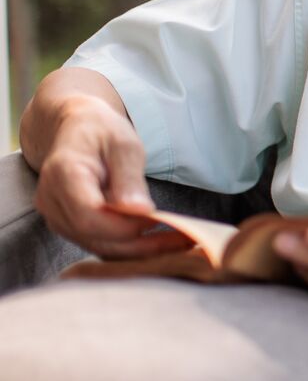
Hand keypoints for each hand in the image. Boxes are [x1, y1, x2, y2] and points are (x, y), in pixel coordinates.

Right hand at [32, 98, 189, 258]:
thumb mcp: (124, 144)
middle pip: (94, 237)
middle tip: (183, 238)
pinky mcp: (68, 226)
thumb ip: (129, 178)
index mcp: (63, 174)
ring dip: (139, 250)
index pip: (89, 216)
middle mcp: (52, 201)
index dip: (125, 225)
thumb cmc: (102, 132)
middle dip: (139, 244)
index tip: (159, 220)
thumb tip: (140, 212)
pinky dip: (130, 246)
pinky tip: (160, 241)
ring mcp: (56, 216)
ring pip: (98, 245)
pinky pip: (99, 243)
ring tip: (179, 241)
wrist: (77, 130)